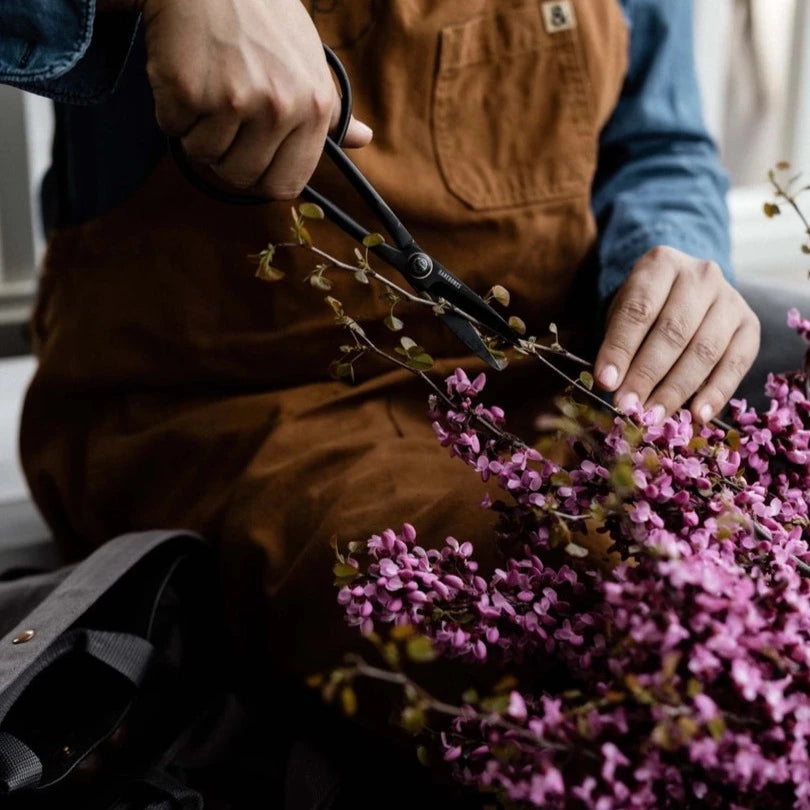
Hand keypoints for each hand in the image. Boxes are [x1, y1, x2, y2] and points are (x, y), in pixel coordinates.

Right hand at [140, 0, 372, 197]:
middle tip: (223, 120)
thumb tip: (363, 140)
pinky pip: (173, 128)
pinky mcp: (190, 90)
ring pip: (204, 155)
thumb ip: (332, 112)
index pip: (286, 184)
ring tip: (207, 90)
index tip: (253, 160)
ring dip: (197, 131)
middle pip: (242, 177)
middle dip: (226, 158)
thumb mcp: (312, 63)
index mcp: (313, 108)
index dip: (263, 178)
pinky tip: (185, 75)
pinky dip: (172, 109)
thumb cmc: (265, 18)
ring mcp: (234, 100)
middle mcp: (279, 108)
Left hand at [594, 246, 759, 423]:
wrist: (685, 289)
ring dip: (676, 390)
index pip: (638, 310)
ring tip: (654, 416)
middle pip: (672, 332)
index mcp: (661, 264)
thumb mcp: (623, 311)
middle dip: (646, 375)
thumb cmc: (646, 306)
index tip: (605, 382)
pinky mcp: (750, 325)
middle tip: (628, 407)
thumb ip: (618, 342)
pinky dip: (716, 393)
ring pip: (704, 350)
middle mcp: (701, 275)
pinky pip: (735, 363)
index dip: (620, 349)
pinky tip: (697, 415)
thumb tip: (611, 385)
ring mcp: (730, 299)